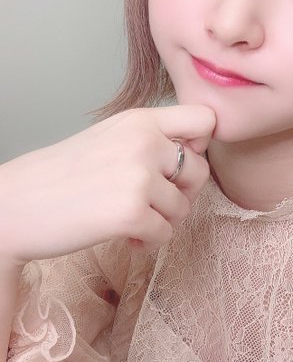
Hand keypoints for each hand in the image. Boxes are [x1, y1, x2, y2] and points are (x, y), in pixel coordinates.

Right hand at [0, 105, 215, 264]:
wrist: (16, 205)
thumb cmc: (63, 175)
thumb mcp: (112, 138)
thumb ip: (152, 138)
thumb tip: (196, 154)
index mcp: (140, 120)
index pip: (205, 119)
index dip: (201, 144)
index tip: (180, 163)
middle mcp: (144, 142)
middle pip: (200, 170)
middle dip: (182, 193)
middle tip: (155, 203)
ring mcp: (139, 177)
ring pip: (184, 207)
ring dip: (163, 221)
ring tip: (133, 221)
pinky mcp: (132, 213)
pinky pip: (166, 234)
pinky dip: (149, 242)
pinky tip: (126, 237)